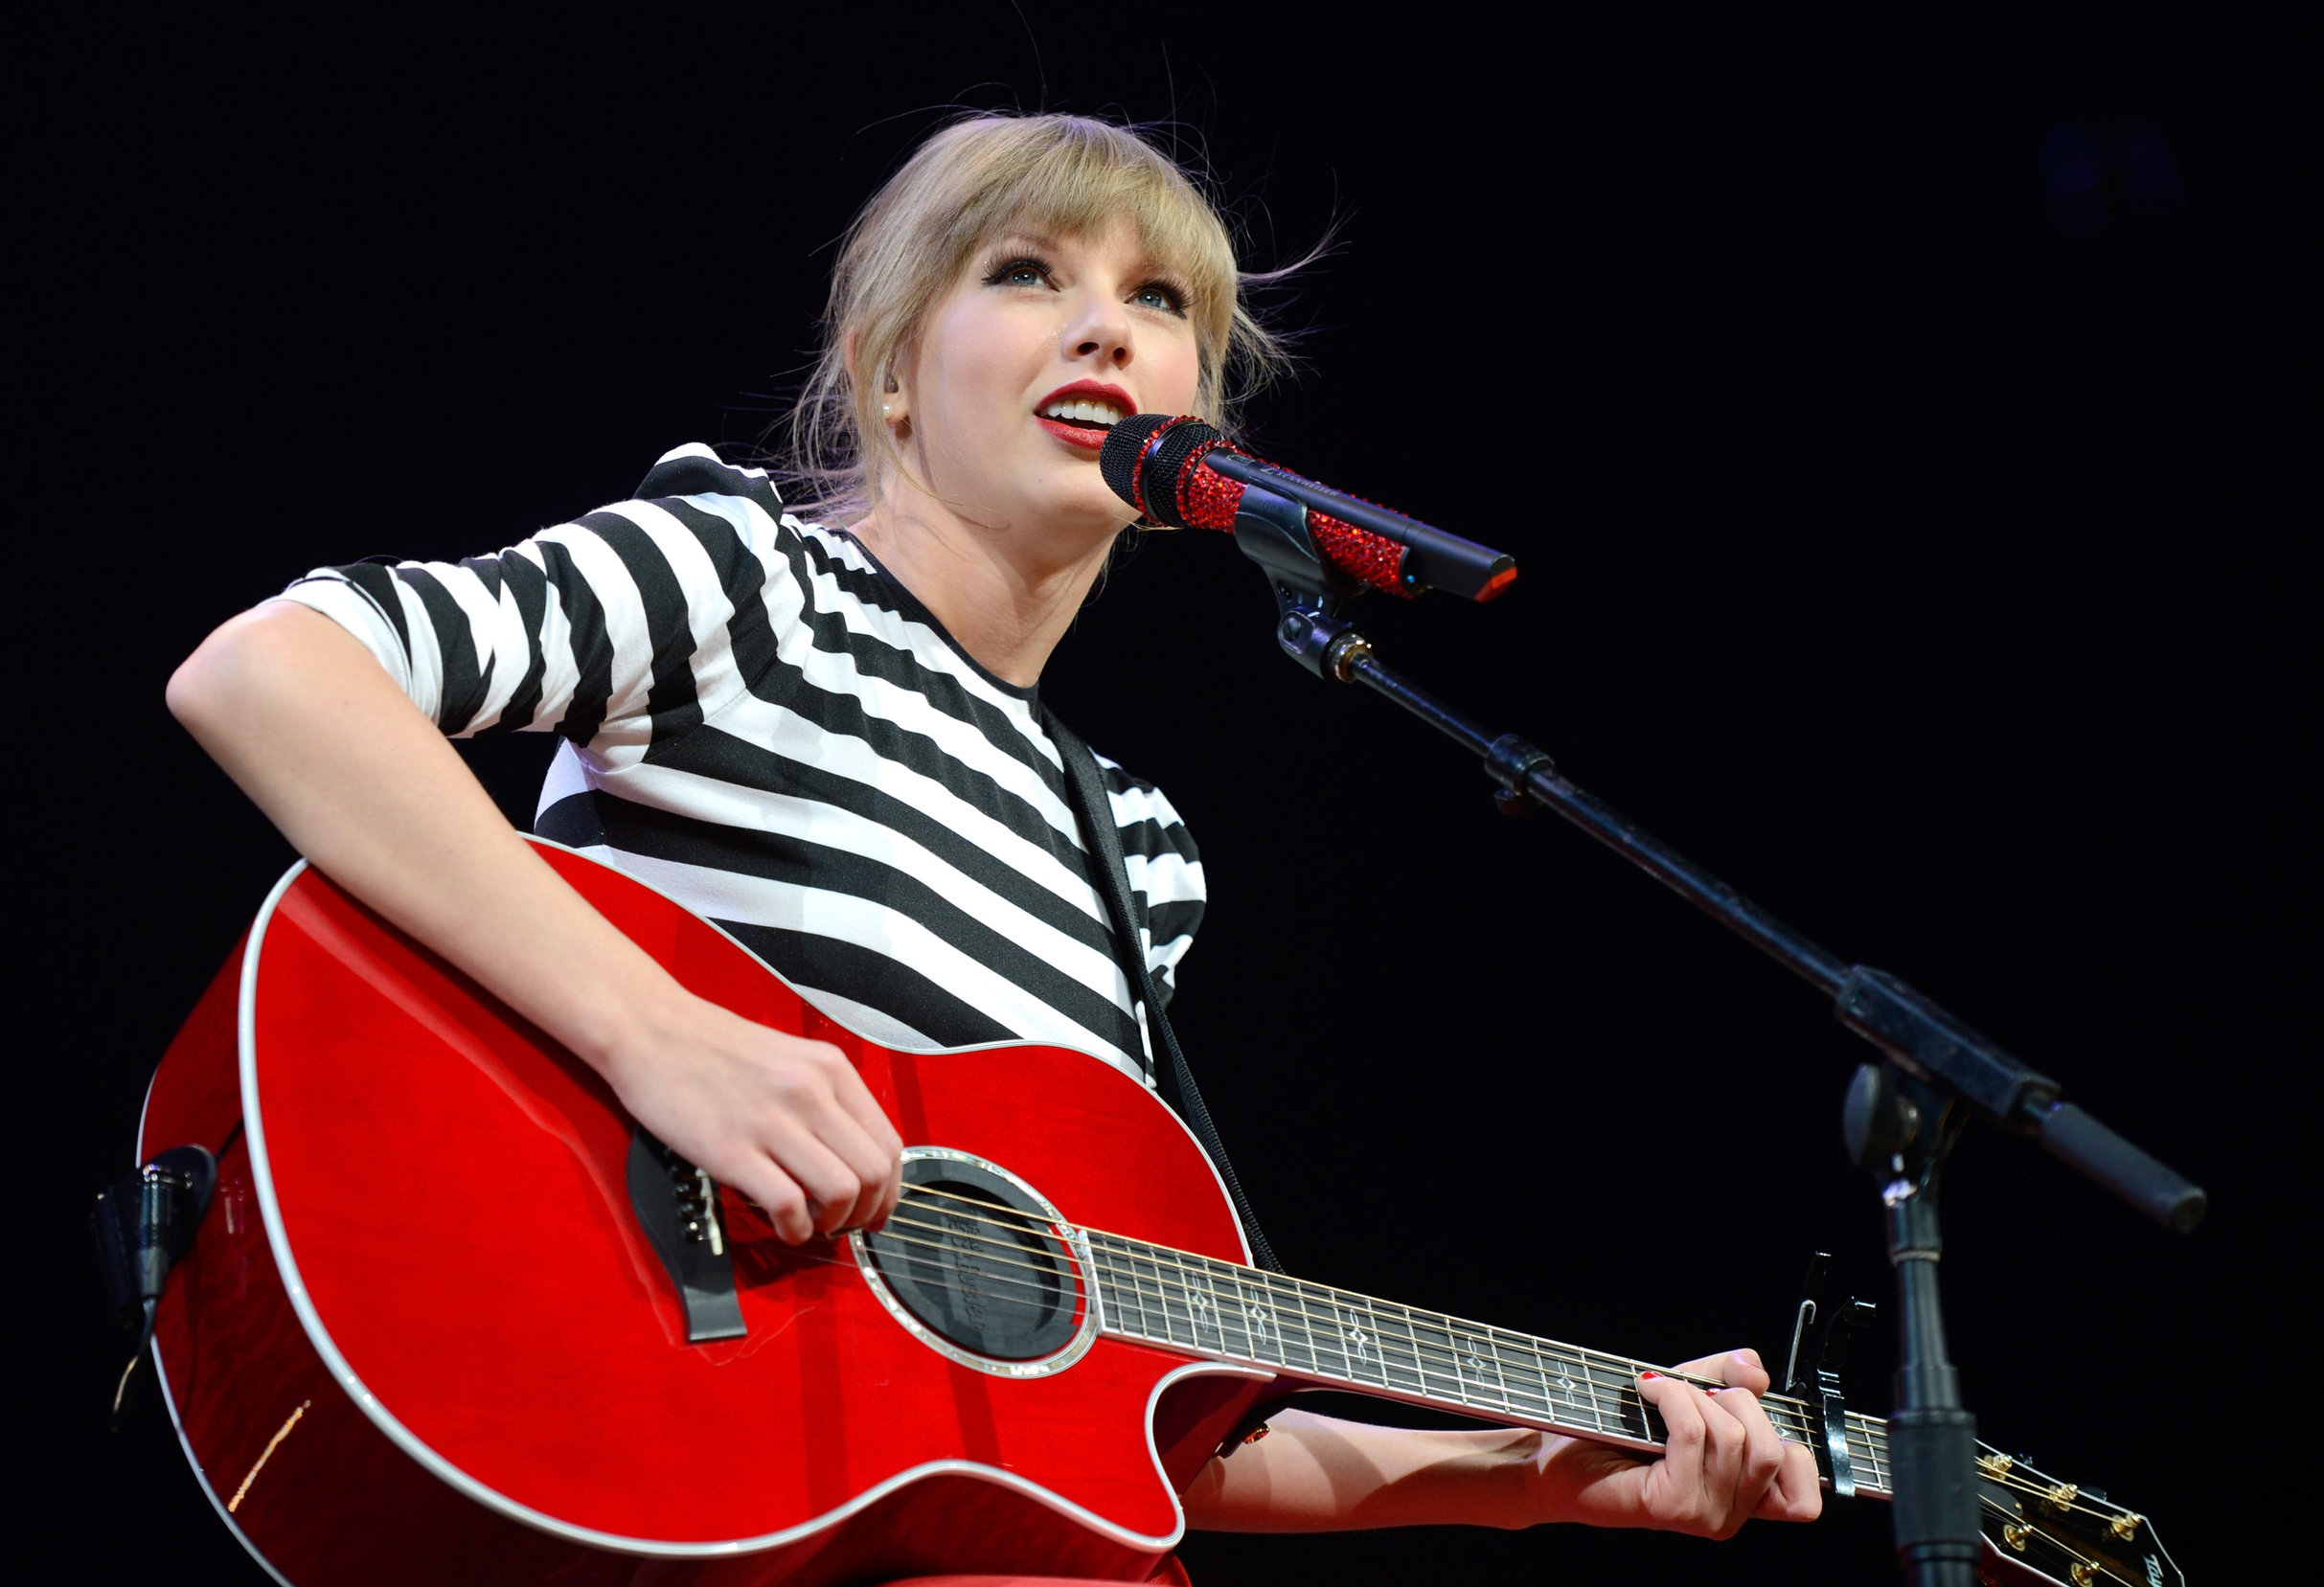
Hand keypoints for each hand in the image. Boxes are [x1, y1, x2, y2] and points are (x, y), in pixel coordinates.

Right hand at [599, 987, 902, 1243]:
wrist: (650, 1028)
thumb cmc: (711, 1046)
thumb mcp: (789, 1057)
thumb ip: (824, 1100)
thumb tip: (850, 1157)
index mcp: (829, 1068)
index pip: (887, 1141)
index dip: (889, 1189)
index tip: (877, 1208)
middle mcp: (809, 1091)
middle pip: (873, 1171)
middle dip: (867, 1211)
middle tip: (847, 1224)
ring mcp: (771, 1121)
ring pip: (841, 1191)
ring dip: (834, 1223)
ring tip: (813, 1224)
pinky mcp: (731, 1150)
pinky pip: (788, 1206)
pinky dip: (795, 1229)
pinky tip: (784, 1226)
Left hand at [1536, 1348, 1822, 1535]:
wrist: (1559, 1456)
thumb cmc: (1621, 1429)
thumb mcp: (1690, 1391)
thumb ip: (1729, 1377)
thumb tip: (1755, 1373)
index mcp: (1744, 1498)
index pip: (1805, 1502)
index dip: (1795, 1452)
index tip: (1755, 1413)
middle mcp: (1730, 1516)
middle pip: (1771, 1450)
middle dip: (1735, 1401)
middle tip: (1696, 1392)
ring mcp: (1703, 1516)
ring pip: (1733, 1438)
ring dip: (1694, 1396)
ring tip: (1662, 1392)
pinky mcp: (1672, 1506)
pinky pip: (1692, 1434)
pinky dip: (1672, 1398)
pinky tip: (1648, 1393)